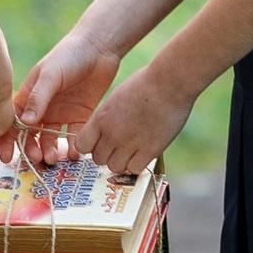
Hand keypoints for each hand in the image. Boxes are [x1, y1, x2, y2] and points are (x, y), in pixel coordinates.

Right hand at [14, 32, 121, 161]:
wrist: (100, 47)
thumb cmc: (69, 55)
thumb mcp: (50, 74)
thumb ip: (39, 97)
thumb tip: (26, 122)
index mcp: (28, 96)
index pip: (12, 121)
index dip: (7, 139)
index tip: (6, 156)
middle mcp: (42, 108)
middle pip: (31, 135)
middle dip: (31, 148)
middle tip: (37, 157)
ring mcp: (60, 114)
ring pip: (50, 139)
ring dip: (50, 150)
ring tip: (54, 157)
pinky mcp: (80, 117)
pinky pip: (73, 136)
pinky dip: (73, 146)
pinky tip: (75, 151)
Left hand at [75, 60, 190, 180]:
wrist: (169, 83)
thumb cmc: (146, 84)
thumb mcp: (117, 98)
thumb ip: (108, 118)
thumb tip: (105, 133)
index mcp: (100, 118)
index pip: (82, 145)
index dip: (92, 146)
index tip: (101, 142)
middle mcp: (111, 134)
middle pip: (98, 159)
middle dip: (108, 154)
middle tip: (120, 146)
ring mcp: (129, 144)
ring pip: (115, 167)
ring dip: (123, 161)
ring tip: (134, 150)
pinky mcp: (149, 151)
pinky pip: (134, 169)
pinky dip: (138, 164)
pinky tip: (144, 152)